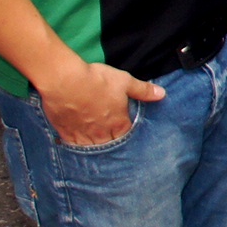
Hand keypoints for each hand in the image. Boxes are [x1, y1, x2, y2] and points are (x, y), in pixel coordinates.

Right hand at [38, 59, 163, 147]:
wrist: (64, 81)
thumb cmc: (97, 80)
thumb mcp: (125, 81)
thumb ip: (143, 90)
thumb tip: (162, 94)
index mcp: (118, 123)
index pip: (126, 135)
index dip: (126, 132)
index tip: (124, 128)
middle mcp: (101, 132)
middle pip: (109, 143)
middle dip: (111, 140)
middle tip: (111, 137)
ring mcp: (82, 133)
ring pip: (91, 146)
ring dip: (95, 145)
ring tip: (96, 142)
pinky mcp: (65, 131)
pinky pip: (73, 144)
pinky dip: (77, 145)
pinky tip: (77, 143)